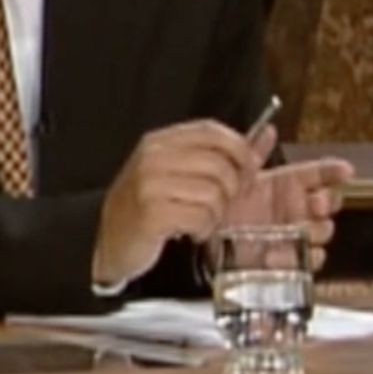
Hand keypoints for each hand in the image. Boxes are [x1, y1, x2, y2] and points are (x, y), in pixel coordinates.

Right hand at [92, 119, 267, 286]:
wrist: (105, 242)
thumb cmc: (148, 206)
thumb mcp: (182, 173)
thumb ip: (226, 154)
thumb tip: (267, 133)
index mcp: (161, 142)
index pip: (213, 131)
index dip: (239, 150)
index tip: (248, 170)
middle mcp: (154, 158)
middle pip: (220, 164)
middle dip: (231, 190)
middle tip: (222, 204)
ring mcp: (150, 185)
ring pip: (214, 193)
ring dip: (216, 214)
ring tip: (200, 220)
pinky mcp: (151, 214)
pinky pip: (200, 217)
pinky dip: (203, 229)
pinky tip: (190, 231)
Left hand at [222, 126, 354, 271]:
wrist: (211, 238)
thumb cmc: (227, 205)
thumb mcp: (238, 177)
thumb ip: (255, 153)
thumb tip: (268, 129)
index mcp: (290, 183)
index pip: (321, 173)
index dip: (336, 171)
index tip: (346, 171)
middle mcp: (299, 207)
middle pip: (330, 202)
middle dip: (329, 201)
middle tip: (317, 203)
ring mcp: (298, 234)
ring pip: (324, 230)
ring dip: (317, 230)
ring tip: (300, 230)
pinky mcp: (292, 258)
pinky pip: (310, 260)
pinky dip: (301, 258)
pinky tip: (280, 255)